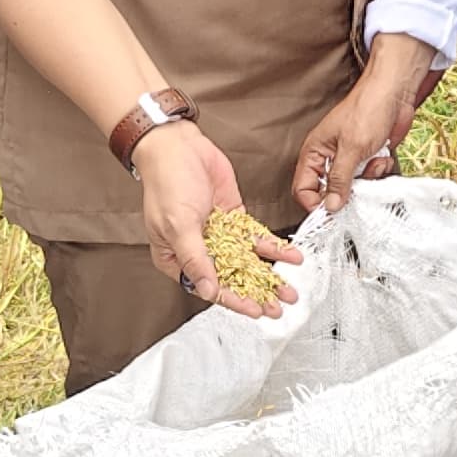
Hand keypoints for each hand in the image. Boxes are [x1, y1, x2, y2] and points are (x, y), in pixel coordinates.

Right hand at [136, 120, 300, 318]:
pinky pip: (256, 238)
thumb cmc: (167, 183)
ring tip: (289, 290)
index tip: (255, 311)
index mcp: (176, 258)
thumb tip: (207, 288)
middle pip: (231, 278)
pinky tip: (290, 256)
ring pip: (248, 261)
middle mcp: (199, 250)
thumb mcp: (178, 225)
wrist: (178, 146)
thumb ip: (195, 258)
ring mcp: (219, 234)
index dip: (233, 300)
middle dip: (257, 293)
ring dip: (269, 275)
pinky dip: (274, 248)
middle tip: (278, 307)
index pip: (208, 286)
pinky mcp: (234, 218)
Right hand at [294, 38, 437, 215]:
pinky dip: (379, 169)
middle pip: (330, 192)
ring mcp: (349, 159)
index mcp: (314, 153)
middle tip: (360, 185)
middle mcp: (329, 158)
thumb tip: (331, 207)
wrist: (395, 93)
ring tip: (373, 160)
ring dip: (367, 178)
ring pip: (353, 187)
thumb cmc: (367, 109)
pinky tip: (382, 155)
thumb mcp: (351, 148)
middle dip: (348, 191)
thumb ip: (339, 180)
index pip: (303, 188)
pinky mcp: (368, 158)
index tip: (332, 213)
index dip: (315, 203)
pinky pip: (370, 178)